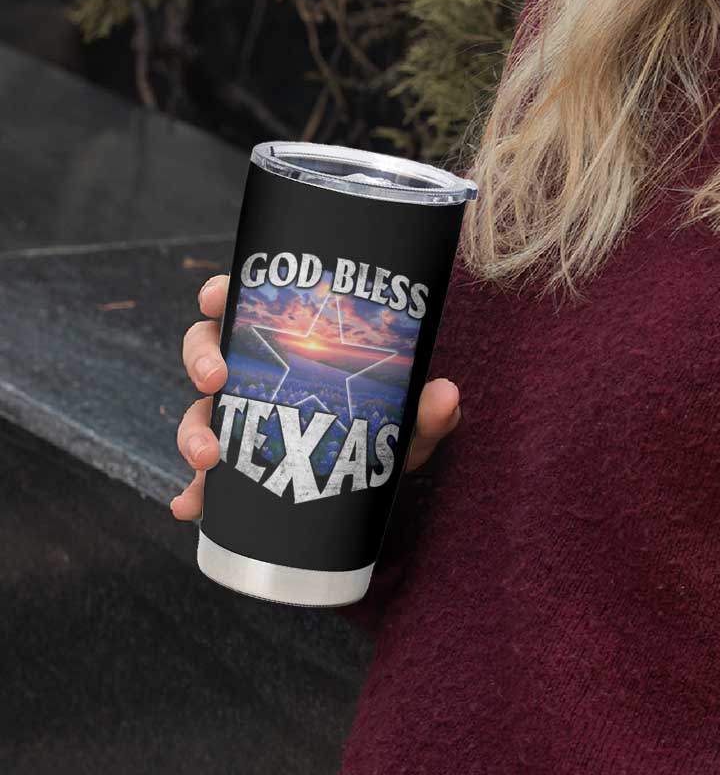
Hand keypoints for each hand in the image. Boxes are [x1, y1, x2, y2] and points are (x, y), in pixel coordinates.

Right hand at [169, 274, 461, 519]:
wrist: (379, 475)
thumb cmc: (387, 426)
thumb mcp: (408, 418)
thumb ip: (427, 409)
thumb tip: (446, 394)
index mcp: (287, 341)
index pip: (244, 304)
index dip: (219, 294)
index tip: (214, 296)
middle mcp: (256, 373)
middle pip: (207, 351)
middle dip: (201, 360)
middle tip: (215, 379)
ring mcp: (241, 418)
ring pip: (198, 411)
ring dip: (192, 430)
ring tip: (207, 458)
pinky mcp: (236, 467)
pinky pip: (204, 478)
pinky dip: (193, 492)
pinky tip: (190, 507)